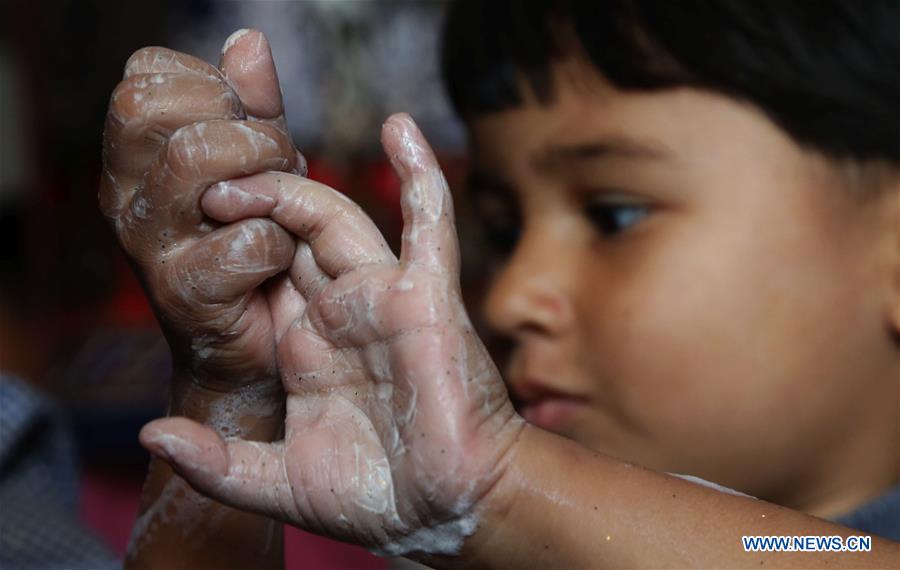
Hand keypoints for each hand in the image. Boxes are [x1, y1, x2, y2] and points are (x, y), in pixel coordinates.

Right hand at [101, 30, 302, 390]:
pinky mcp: (187, 295)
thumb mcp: (255, 166)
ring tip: (282, 203)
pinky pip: (245, 239)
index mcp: (135, 160)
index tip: (246, 124)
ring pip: (195, 160)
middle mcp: (126, 198)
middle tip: (277, 161)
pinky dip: (279, 242)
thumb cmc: (254, 244)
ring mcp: (150, 247)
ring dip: (265, 172)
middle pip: (153, 110)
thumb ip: (251, 106)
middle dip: (240, 125)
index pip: (142, 79)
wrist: (255, 345)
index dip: (210, 85)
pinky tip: (277, 257)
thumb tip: (248, 41)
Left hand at [139, 114, 524, 556]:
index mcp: (306, 347)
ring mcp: (382, 299)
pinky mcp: (427, 297)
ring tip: (240, 175)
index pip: (258, 276)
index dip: (225, 245)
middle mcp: (340, 313)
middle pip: (287, 237)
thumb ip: (216, 464)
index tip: (181, 219)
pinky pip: (429, 226)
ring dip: (291, 188)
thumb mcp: (276, 482)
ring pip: (336, 220)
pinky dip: (421, 176)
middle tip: (198, 188)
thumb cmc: (375, 498)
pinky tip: (399, 128)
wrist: (446, 510)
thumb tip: (151, 437)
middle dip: (245, 206)